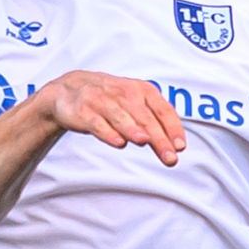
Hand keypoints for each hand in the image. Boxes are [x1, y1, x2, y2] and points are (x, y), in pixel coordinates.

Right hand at [39, 71, 185, 166]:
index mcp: (141, 90)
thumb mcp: (134, 104)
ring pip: (121, 117)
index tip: (180, 146)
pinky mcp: (83, 111)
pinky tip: (118, 142)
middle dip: (159, 138)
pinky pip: (97, 123)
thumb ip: (153, 121)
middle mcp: (123, 93)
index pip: (162, 109)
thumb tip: (173, 143)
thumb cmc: (109, 100)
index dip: (173, 128)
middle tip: (170, 157)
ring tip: (145, 142)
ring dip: (133, 129)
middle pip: (145, 117)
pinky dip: (108, 133)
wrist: (69, 90)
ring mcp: (102, 101)